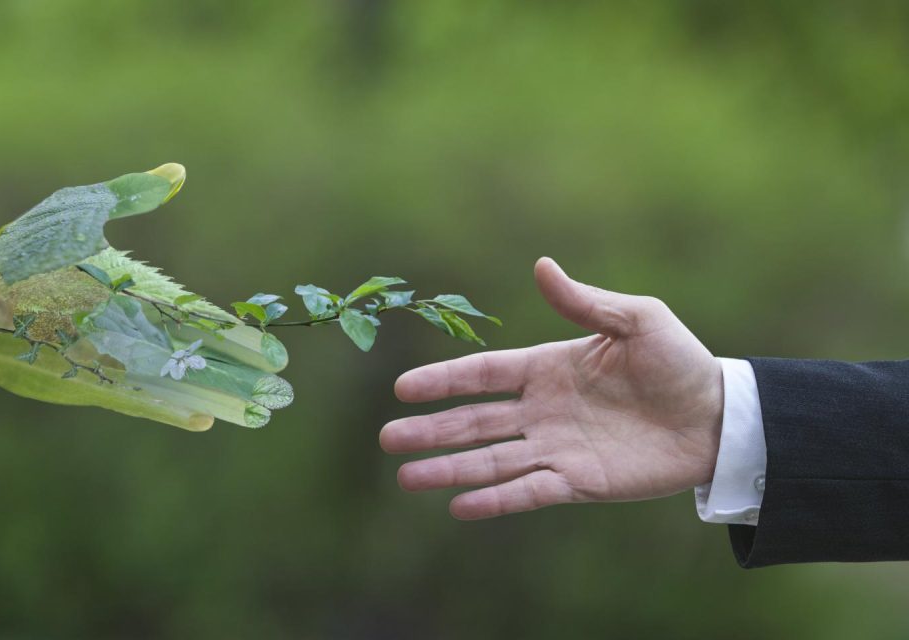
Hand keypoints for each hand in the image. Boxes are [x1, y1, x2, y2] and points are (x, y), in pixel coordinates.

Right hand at [381, 257, 723, 518]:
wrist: (719, 417)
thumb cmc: (679, 362)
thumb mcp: (637, 319)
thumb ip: (585, 302)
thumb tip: (541, 266)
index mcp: (548, 368)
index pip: (483, 375)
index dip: (443, 380)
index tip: (403, 388)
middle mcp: (542, 410)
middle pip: (473, 421)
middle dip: (430, 431)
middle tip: (388, 438)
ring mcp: (556, 448)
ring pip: (490, 460)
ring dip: (449, 469)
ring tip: (407, 479)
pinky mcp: (578, 482)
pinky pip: (528, 491)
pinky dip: (495, 500)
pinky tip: (459, 507)